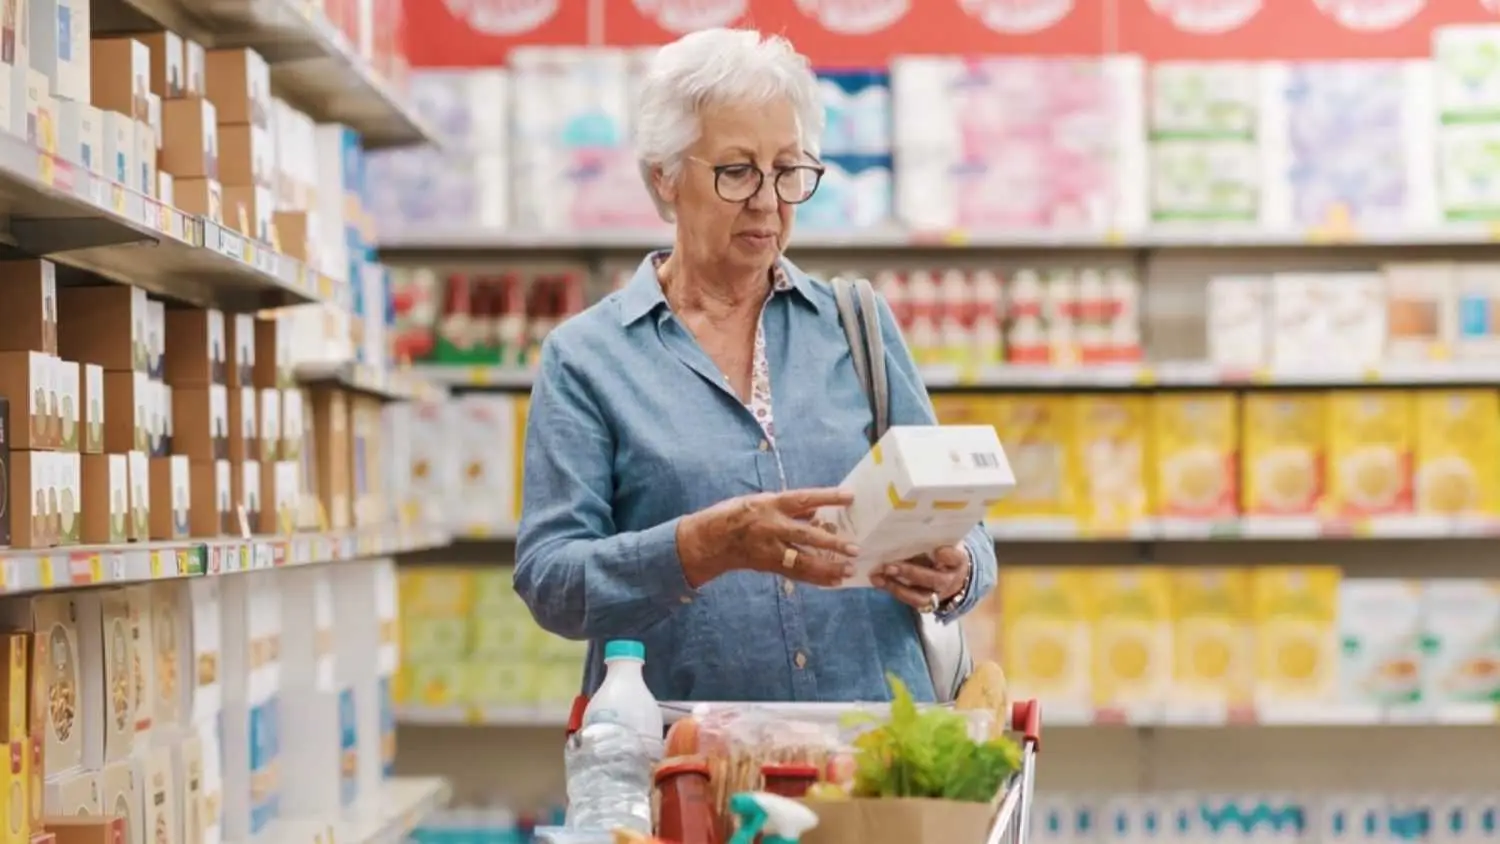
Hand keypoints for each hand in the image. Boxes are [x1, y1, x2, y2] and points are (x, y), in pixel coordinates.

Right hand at [677, 488, 858, 587]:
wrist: (709, 540)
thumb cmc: (736, 514)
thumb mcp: (761, 501)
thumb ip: (789, 507)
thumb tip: (817, 510)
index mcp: (770, 504)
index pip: (804, 499)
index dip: (827, 497)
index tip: (850, 496)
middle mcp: (770, 526)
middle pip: (806, 535)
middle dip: (831, 543)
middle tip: (854, 549)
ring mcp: (769, 548)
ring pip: (803, 560)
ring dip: (827, 567)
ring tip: (848, 570)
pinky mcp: (768, 565)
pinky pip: (795, 573)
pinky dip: (815, 578)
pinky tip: (832, 582)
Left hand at [870, 544, 969, 612]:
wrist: (952, 576)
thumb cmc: (942, 552)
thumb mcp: (942, 542)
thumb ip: (932, 539)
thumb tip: (907, 528)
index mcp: (958, 560)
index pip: (956, 558)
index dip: (948, 556)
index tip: (937, 551)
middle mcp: (950, 580)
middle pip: (934, 579)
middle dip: (911, 573)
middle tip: (890, 566)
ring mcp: (938, 594)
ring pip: (920, 596)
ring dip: (897, 587)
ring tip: (880, 577)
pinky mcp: (925, 602)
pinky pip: (909, 601)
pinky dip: (892, 591)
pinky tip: (879, 582)